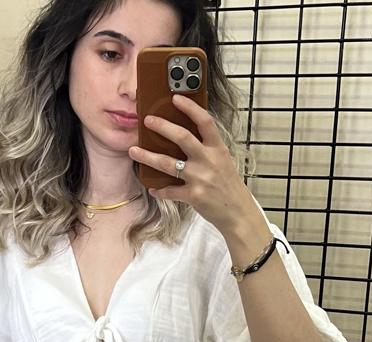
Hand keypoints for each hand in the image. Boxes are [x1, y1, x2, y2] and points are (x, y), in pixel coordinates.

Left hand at [128, 93, 254, 232]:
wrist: (238, 213)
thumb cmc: (228, 186)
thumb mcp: (223, 162)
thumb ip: (207, 149)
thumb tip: (183, 137)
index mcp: (217, 149)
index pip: (205, 121)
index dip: (190, 108)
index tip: (175, 98)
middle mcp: (209, 161)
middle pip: (182, 137)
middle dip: (162, 126)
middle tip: (147, 121)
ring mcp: (200, 178)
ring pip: (168, 163)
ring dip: (147, 156)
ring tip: (133, 150)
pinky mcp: (193, 196)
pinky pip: (170, 191)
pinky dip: (159, 190)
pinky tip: (153, 189)